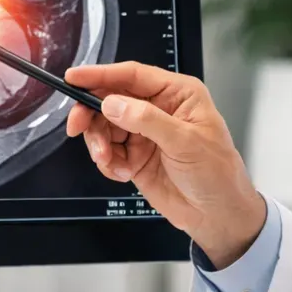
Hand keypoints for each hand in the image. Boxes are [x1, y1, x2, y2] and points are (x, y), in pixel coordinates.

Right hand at [65, 61, 264, 265]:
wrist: (217, 216)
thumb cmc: (217, 174)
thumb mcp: (185, 142)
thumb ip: (147, 120)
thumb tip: (113, 103)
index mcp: (176, 94)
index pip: (132, 75)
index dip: (100, 75)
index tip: (73, 78)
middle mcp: (158, 109)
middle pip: (110, 99)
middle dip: (91, 115)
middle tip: (77, 128)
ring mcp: (144, 133)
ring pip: (104, 127)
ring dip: (99, 144)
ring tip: (108, 161)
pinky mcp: (135, 156)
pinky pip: (108, 151)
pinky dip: (107, 163)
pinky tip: (122, 173)